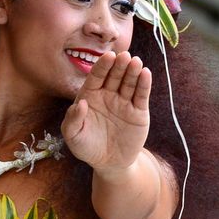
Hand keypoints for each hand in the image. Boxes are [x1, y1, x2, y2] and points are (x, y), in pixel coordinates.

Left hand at [61, 51, 150, 172]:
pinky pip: (141, 95)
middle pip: (114, 76)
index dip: (102, 66)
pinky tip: (146, 74)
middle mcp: (108, 95)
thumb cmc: (87, 147)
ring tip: (136, 61)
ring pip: (129, 82)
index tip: (108, 56)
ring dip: (133, 71)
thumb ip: (73, 120)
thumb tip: (80, 104)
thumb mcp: (74, 136)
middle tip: (124, 55)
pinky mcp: (138, 111)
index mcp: (91, 95)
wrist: (109, 163)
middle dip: (119, 65)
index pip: (96, 76)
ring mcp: (124, 102)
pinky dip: (144, 84)